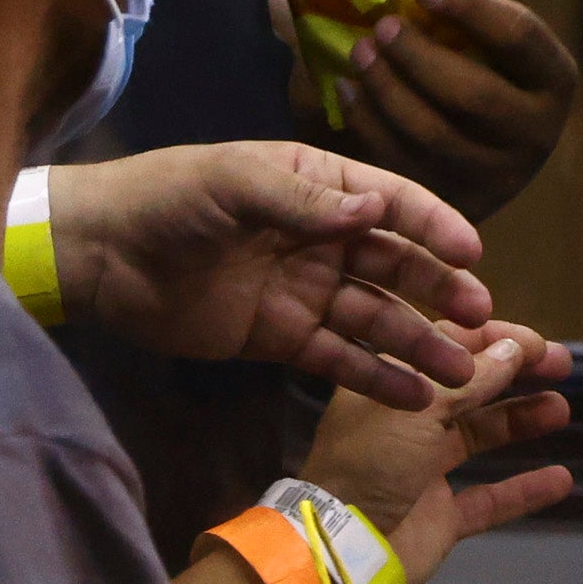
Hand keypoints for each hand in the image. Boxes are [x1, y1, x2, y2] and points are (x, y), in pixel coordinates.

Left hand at [47, 140, 494, 407]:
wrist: (101, 255)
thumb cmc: (167, 199)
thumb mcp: (232, 184)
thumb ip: (303, 200)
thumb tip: (375, 211)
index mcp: (317, 185)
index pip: (392, 205)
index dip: (435, 227)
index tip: (473, 254)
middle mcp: (322, 237)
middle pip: (397, 266)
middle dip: (441, 292)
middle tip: (481, 321)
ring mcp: (305, 290)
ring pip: (377, 318)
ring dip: (420, 344)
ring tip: (461, 375)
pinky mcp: (281, 338)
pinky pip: (340, 358)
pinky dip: (377, 378)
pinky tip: (415, 398)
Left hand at [298, 320, 582, 578]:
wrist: (344, 547)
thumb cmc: (372, 463)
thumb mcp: (419, 409)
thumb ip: (470, 381)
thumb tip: (513, 349)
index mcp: (387, 388)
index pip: (443, 348)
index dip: (490, 339)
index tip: (535, 341)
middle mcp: (405, 424)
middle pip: (468, 389)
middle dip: (514, 372)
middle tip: (562, 363)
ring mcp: (422, 472)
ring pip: (479, 437)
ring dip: (520, 421)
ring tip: (561, 409)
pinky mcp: (439, 517)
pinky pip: (489, 500)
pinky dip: (523, 490)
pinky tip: (562, 479)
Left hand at [337, 0, 581, 216]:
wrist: (453, 147)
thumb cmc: (458, 59)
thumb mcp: (461, 14)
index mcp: (551, 74)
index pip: (518, 35)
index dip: (470, 8)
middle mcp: (536, 132)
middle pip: (473, 94)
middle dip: (419, 58)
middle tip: (379, 25)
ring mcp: (496, 176)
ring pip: (434, 134)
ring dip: (388, 90)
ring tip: (357, 52)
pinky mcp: (453, 202)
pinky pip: (405, 165)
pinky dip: (370, 124)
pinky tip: (344, 88)